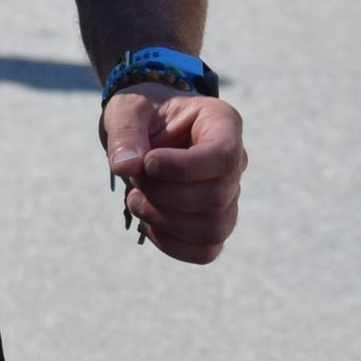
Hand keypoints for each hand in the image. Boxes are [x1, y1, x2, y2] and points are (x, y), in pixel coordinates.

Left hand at [101, 87, 244, 262]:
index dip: (183, 168)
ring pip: (213, 230)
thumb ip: (125, 132)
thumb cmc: (141, 113)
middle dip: (163, 195)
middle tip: (136, 178)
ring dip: (164, 221)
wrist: (143, 130)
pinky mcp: (214, 223)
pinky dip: (169, 243)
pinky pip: (204, 251)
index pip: (223, 157)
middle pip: (214, 199)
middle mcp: (235, 161)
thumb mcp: (126, 109)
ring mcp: (229, 196)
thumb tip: (125, 167)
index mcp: (222, 123)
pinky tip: (146, 221)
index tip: (148, 163)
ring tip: (136, 199)